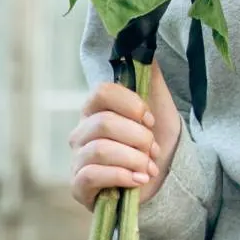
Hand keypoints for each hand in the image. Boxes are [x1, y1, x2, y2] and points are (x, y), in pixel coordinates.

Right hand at [68, 59, 181, 210]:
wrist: (162, 185)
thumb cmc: (155, 144)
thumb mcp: (160, 109)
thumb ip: (151, 79)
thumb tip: (146, 52)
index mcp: (96, 110)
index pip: (102, 92)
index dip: (130, 104)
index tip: (151, 119)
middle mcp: (81, 132)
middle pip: (104, 123)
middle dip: (138, 138)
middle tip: (154, 150)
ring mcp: (77, 159)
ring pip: (100, 149)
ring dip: (133, 159)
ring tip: (149, 168)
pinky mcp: (78, 187)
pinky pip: (93, 175)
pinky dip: (122, 177)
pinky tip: (139, 180)